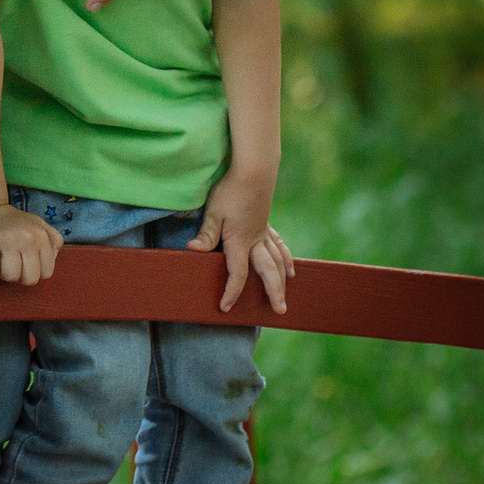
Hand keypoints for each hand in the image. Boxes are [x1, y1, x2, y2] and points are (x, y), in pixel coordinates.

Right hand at [0, 203, 63, 286]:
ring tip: (0, 259)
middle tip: (11, 263)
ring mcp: (7, 240)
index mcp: (41, 235)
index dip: (33, 272)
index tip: (24, 262)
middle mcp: (27, 238)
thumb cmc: (13, 222)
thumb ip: (53, 239)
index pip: (46, 273)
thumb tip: (53, 257)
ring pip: (10, 277)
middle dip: (19, 276)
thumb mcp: (38, 224)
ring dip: (2, 273)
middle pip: (29, 279)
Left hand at [188, 171, 292, 312]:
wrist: (254, 172)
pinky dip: (286, 259)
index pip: (236, 272)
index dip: (231, 291)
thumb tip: (193, 250)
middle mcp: (255, 241)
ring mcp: (263, 233)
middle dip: (271, 292)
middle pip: (266, 272)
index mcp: (240, 241)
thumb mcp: (213, 212)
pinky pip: (280, 246)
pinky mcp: (266, 224)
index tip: (225, 307)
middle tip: (278, 311)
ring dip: (281, 280)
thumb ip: (207, 233)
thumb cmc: (230, 191)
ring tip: (284, 296)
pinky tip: (291, 269)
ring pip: (276, 262)